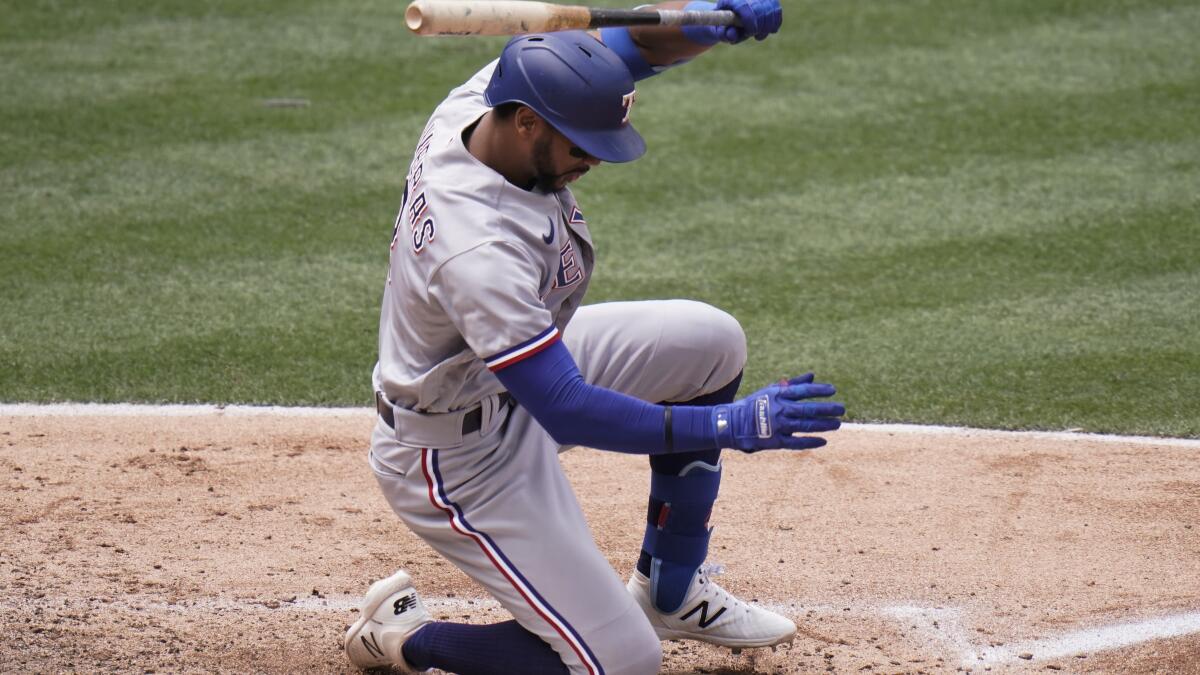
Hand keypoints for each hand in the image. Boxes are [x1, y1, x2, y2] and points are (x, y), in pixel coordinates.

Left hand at [681, 0, 782, 44]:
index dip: (750, 22)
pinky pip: (777, 12)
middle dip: (759, 27)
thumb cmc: (724, 24)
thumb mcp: (720, 30)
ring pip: (771, 11)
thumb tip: (732, 35)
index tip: (750, 33)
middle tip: (755, 35)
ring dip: (767, 27)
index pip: (745, 7)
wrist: (731, 13)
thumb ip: (723, 34)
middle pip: (760, 10)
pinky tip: (766, 29)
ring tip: (758, 35)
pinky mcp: (771, 0)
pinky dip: (774, 24)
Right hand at [712, 373, 843, 451]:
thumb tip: (813, 376)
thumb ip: (793, 384)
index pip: (802, 391)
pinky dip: (810, 442)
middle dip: (826, 409)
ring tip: (837, 424)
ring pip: (805, 426)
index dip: (818, 390)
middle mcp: (779, 410)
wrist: (734, 423)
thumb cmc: (755, 404)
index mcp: (778, 395)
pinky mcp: (775, 442)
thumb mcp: (772, 390)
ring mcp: (778, 426)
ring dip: (823, 425)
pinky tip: (823, 441)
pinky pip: (796, 443)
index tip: (833, 390)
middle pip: (808, 409)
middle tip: (841, 409)